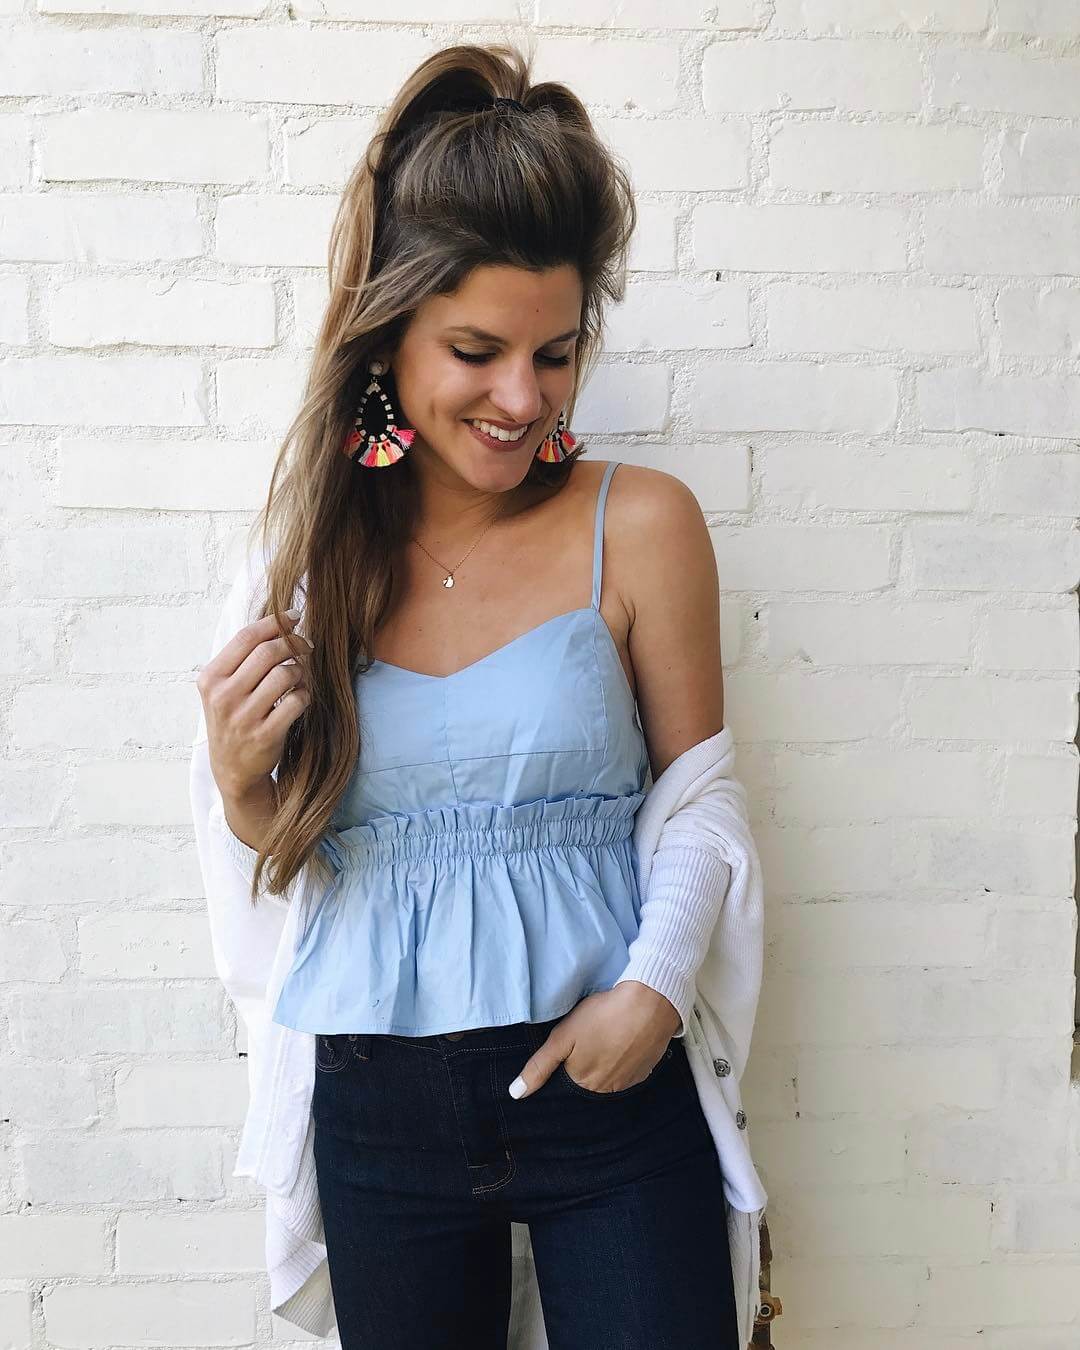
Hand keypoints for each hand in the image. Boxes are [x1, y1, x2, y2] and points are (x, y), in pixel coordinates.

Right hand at [196, 607, 312, 802]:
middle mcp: (223, 697)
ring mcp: (244, 717)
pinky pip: (296, 700)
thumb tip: (278, 623)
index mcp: (210, 679)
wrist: (232, 769)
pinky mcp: (265, 735)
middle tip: (306, 645)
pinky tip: (300, 696)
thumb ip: (242, 659)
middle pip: (267, 652)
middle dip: (293, 643)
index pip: (245, 638)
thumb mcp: (223, 689)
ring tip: (299, 676)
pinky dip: (304, 694)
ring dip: (300, 670)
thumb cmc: (232, 719)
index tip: (294, 616)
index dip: (274, 622)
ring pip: (285, 674)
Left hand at [508, 983, 680, 1098]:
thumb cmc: (603, 1016)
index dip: (567, 1059)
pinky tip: (624, 1039)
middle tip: (591, 1034)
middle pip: (587, 1079)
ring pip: (608, 1075)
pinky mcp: (645, 1071)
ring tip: (608, 1035)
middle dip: (586, 1061)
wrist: (649, 1004)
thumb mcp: (563, 1036)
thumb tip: (516, 1094)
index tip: (574, 1043)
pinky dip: (624, 1058)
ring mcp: (628, 1082)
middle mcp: (606, 1089)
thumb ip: (540, 1066)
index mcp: (582, 1082)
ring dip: (605, 1060)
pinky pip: (628, 1071)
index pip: (566, 1079)